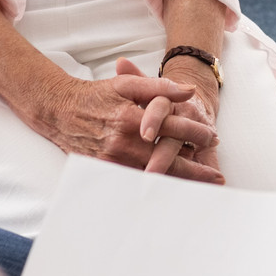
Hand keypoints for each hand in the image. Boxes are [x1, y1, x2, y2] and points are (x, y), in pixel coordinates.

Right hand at [25, 65, 222, 180]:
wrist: (59, 111)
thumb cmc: (96, 95)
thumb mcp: (127, 84)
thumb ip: (160, 87)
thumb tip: (190, 91)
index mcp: (131, 118)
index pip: (173, 129)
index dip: (197, 134)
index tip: (213, 137)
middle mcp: (122, 142)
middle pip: (168, 160)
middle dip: (195, 169)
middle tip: (216, 175)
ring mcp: (112, 160)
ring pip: (152, 176)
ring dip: (178, 183)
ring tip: (201, 189)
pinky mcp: (103, 171)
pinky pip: (134, 182)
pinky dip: (154, 187)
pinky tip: (171, 191)